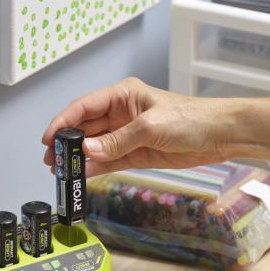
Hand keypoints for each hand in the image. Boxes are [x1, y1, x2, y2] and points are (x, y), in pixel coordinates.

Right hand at [42, 78, 234, 176]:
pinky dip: (94, 168)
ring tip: (62, 171)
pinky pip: (108, 160)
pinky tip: (82, 175)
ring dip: (78, 158)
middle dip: (68, 143)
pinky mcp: (134, 153)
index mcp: (122, 96)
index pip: (84, 107)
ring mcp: (125, 135)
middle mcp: (120, 114)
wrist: (220, 136)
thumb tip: (88, 150)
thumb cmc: (192, 119)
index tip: (49, 138)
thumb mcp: (151, 127)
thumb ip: (118, 141)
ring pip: (94, 146)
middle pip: (85, 128)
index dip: (63, 121)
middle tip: (52, 160)